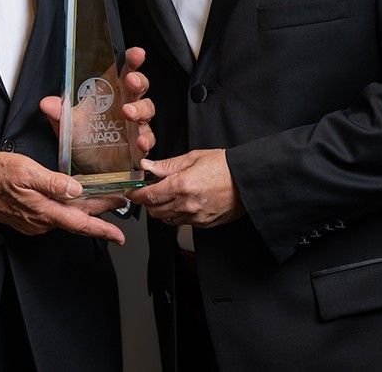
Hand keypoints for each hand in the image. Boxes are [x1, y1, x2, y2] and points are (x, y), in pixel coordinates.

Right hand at [0, 152, 125, 243]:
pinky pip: (54, 215)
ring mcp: (34, 222)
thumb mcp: (25, 171)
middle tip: (119, 203)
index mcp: (44, 211)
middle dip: (100, 213)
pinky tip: (73, 198)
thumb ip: (52, 182)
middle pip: (78, 218)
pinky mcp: (28, 218)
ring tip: (102, 198)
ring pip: (66, 216)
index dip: (103, 230)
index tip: (120, 236)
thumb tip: (76, 189)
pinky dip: (68, 208)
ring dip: (85, 209)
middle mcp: (41, 221)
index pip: (80, 223)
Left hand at [40, 46, 155, 156]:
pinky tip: (139, 141)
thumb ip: (59, 113)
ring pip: (147, 110)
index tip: (136, 54)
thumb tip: (47, 103)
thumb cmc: (82, 138)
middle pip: (140, 87)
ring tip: (129, 112)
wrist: (87, 166)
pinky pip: (148, 139)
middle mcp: (126, 105)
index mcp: (111, 93)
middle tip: (130, 81)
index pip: (125, 70)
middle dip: (138, 81)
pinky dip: (146, 139)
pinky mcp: (138, 144)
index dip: (132, 60)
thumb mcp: (67, 124)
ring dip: (140, 109)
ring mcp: (134, 125)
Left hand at [127, 149, 242, 228]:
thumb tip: (148, 166)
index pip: (149, 196)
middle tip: (150, 191)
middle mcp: (186, 205)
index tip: (133, 191)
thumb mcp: (193, 158)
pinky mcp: (203, 224)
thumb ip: (167, 165)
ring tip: (168, 196)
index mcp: (181, 186)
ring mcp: (195, 217)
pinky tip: (182, 203)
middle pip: (154, 211)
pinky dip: (177, 215)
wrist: (248, 180)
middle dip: (148, 202)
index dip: (137, 194)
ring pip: (166, 219)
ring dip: (161, 209)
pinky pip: (181, 223)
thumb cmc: (224, 166)